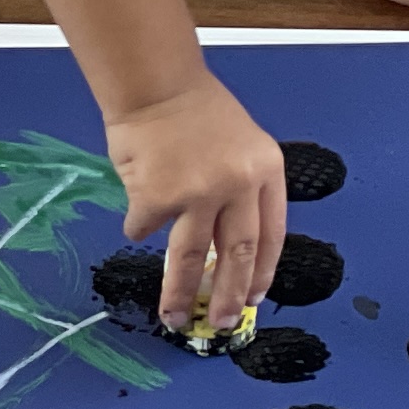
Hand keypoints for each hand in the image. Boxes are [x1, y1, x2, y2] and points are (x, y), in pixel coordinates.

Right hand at [103, 72, 290, 344]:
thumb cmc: (194, 109)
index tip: (253, 301)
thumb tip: (226, 248)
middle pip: (238, 254)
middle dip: (228, 296)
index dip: (262, 273)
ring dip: (180, 292)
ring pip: (191, 256)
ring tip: (173, 318)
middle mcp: (238, 185)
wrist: (154, 83)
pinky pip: (145, 225)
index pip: (272, 235)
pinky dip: (139, 225)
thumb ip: (241, 189)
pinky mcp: (158, 197)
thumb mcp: (240, 145)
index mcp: (266, 172)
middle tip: (221, 325)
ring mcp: (198, 192)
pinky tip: (136, 213)